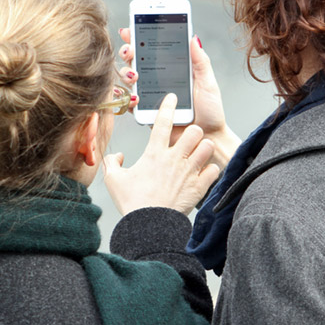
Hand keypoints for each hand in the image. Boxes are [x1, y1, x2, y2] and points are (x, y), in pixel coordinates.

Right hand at [104, 93, 220, 215]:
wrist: (149, 227)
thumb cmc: (132, 203)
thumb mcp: (114, 180)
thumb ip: (112, 163)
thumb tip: (117, 156)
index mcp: (154, 154)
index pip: (162, 122)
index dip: (168, 106)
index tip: (172, 97)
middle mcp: (174, 159)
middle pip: (194, 131)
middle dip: (193, 131)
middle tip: (188, 138)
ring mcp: (188, 172)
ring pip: (206, 147)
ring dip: (204, 148)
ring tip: (199, 153)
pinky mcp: (198, 187)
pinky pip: (213, 170)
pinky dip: (210, 170)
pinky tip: (204, 172)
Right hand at [117, 28, 240, 167]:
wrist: (208, 139)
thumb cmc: (211, 112)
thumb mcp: (208, 83)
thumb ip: (200, 61)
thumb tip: (193, 37)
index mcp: (171, 70)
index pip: (152, 49)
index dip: (138, 37)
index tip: (130, 29)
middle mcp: (157, 80)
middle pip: (135, 60)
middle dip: (128, 51)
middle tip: (131, 51)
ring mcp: (149, 96)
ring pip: (128, 79)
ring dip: (126, 73)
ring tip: (135, 75)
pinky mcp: (146, 113)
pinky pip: (129, 104)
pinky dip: (127, 98)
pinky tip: (134, 97)